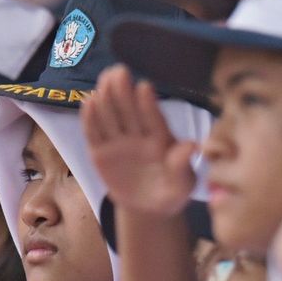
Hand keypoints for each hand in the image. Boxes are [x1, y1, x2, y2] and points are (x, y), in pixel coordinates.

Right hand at [82, 65, 197, 216]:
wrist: (148, 209)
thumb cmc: (170, 192)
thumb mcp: (181, 184)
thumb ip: (182, 165)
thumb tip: (193, 145)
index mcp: (160, 140)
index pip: (153, 120)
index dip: (148, 105)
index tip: (145, 87)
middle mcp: (138, 136)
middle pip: (129, 111)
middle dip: (124, 92)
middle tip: (119, 71)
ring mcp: (118, 142)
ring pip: (110, 117)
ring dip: (106, 98)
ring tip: (103, 81)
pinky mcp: (100, 152)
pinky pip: (94, 134)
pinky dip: (90, 120)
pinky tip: (88, 102)